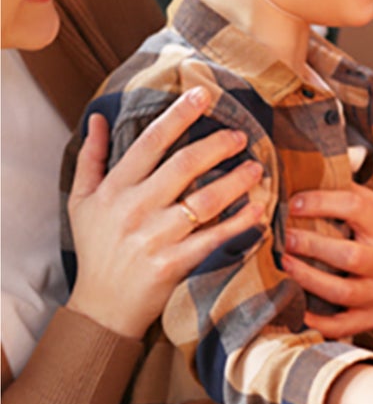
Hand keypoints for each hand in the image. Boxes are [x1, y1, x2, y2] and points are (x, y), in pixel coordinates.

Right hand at [68, 88, 264, 339]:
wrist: (101, 310)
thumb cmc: (96, 249)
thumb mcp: (81, 202)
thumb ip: (91, 158)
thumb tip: (99, 118)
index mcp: (114, 190)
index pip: (150, 142)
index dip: (178, 115)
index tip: (204, 93)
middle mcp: (133, 210)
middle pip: (184, 165)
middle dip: (218, 144)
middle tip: (241, 135)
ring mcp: (153, 238)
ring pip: (204, 201)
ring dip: (236, 181)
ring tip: (256, 168)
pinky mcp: (172, 265)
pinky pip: (213, 238)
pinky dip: (240, 224)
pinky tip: (259, 210)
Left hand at [282, 185, 372, 337]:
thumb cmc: (371, 235)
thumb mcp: (367, 208)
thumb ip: (344, 190)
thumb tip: (307, 167)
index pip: (356, 208)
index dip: (322, 203)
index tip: (294, 202)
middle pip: (350, 255)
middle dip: (312, 246)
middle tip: (282, 238)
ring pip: (342, 292)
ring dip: (308, 280)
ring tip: (283, 267)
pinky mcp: (372, 318)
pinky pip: (343, 325)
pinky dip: (318, 320)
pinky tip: (296, 307)